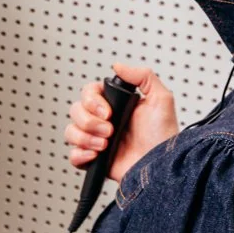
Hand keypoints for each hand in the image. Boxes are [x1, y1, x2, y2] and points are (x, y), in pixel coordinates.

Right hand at [65, 63, 178, 181]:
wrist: (160, 166)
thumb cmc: (163, 137)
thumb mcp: (161, 99)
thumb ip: (142, 75)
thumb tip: (118, 66)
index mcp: (115, 105)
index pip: (88, 93)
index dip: (93, 101)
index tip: (108, 111)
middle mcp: (103, 120)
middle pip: (75, 111)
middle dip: (90, 122)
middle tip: (110, 130)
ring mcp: (97, 139)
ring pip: (70, 131)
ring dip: (86, 138)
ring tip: (105, 145)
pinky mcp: (94, 159)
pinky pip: (72, 154)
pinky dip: (80, 154)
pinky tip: (96, 155)